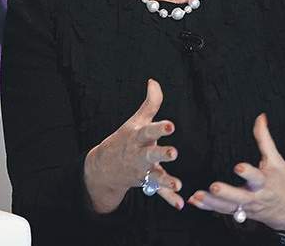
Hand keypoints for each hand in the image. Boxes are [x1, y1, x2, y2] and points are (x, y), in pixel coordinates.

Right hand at [84, 79, 183, 212]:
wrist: (104, 166)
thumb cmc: (125, 139)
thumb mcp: (136, 120)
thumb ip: (150, 103)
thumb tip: (154, 81)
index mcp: (138, 137)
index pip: (149, 131)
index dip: (159, 128)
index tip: (170, 125)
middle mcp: (139, 154)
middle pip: (151, 154)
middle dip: (161, 154)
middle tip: (173, 152)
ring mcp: (142, 170)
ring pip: (155, 176)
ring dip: (166, 180)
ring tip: (178, 184)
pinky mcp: (147, 182)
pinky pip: (158, 192)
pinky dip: (168, 198)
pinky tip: (180, 203)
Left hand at [187, 113, 284, 231]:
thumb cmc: (284, 182)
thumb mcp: (277, 160)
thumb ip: (265, 139)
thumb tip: (261, 117)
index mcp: (265, 182)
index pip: (257, 178)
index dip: (248, 173)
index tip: (239, 167)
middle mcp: (255, 197)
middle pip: (240, 197)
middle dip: (227, 193)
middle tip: (214, 187)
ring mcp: (247, 207)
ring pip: (228, 207)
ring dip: (212, 202)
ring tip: (197, 195)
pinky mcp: (240, 212)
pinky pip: (222, 211)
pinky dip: (208, 207)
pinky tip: (194, 201)